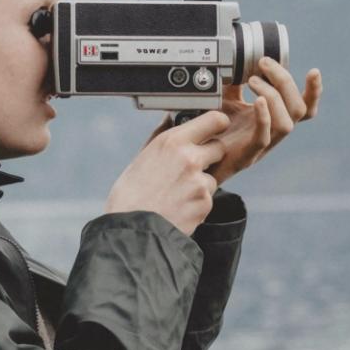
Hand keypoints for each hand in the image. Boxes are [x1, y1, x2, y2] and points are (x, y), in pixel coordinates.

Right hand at [104, 111, 230, 233]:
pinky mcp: (205, 203)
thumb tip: (171, 118)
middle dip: (210, 156)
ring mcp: (200, 181)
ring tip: (175, 196)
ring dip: (200, 185)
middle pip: (219, 147)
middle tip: (191, 168)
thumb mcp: (142, 158)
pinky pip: (208, 199)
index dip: (218, 123)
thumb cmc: (130, 195)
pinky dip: (197, 204)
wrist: (132, 231)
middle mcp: (190, 157)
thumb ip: (161, 136)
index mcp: (172, 141)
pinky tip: (178, 209)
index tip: (218, 126)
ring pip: (212, 177)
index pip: (213, 120)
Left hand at [147, 58, 322, 186]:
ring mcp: (262, 145)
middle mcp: (273, 132)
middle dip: (284, 81)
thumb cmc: (213, 129)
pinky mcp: (247, 155)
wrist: (196, 157)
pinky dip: (264, 117)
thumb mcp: (228, 99)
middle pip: (299, 109)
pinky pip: (264, 138)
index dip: (314, 92)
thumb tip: (237, 57)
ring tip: (252, 80)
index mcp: (274, 119)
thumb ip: (236, 81)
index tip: (313, 71)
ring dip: (273, 96)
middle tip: (263, 63)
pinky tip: (256, 101)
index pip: (304, 108)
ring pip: (287, 123)